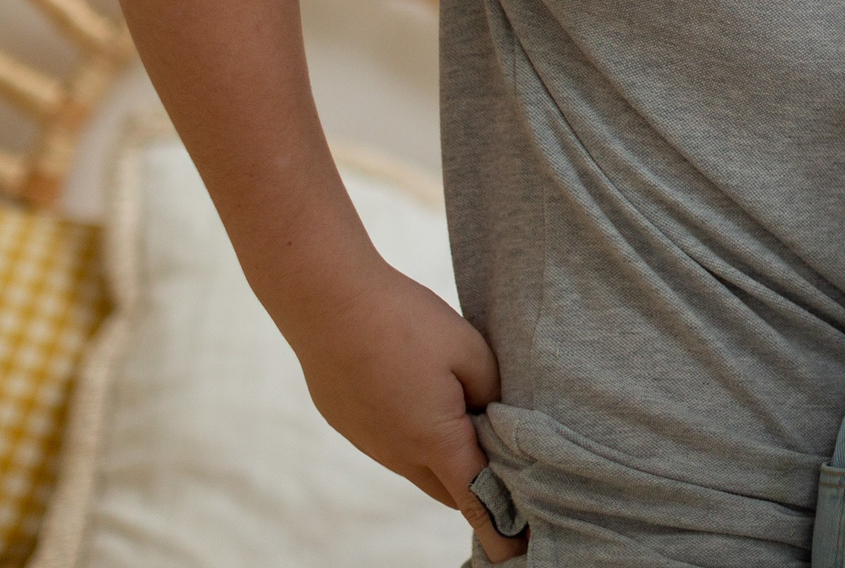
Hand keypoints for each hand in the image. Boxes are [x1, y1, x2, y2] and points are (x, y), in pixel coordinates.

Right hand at [288, 261, 522, 560]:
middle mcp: (398, 452)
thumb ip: (491, 392)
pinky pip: (390, 443)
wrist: (328, 302)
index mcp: (435, 439)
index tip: (516, 554)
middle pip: (448, 488)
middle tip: (506, 478)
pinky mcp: (349, 423)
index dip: (499, 529)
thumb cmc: (406, 322)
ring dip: (443, 460)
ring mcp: (368, 441)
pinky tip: (419, 399)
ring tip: (468, 429)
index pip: (476, 499)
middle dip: (476, 490)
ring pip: (417, 465)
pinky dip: (413, 437)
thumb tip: (493, 417)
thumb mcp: (471, 350)